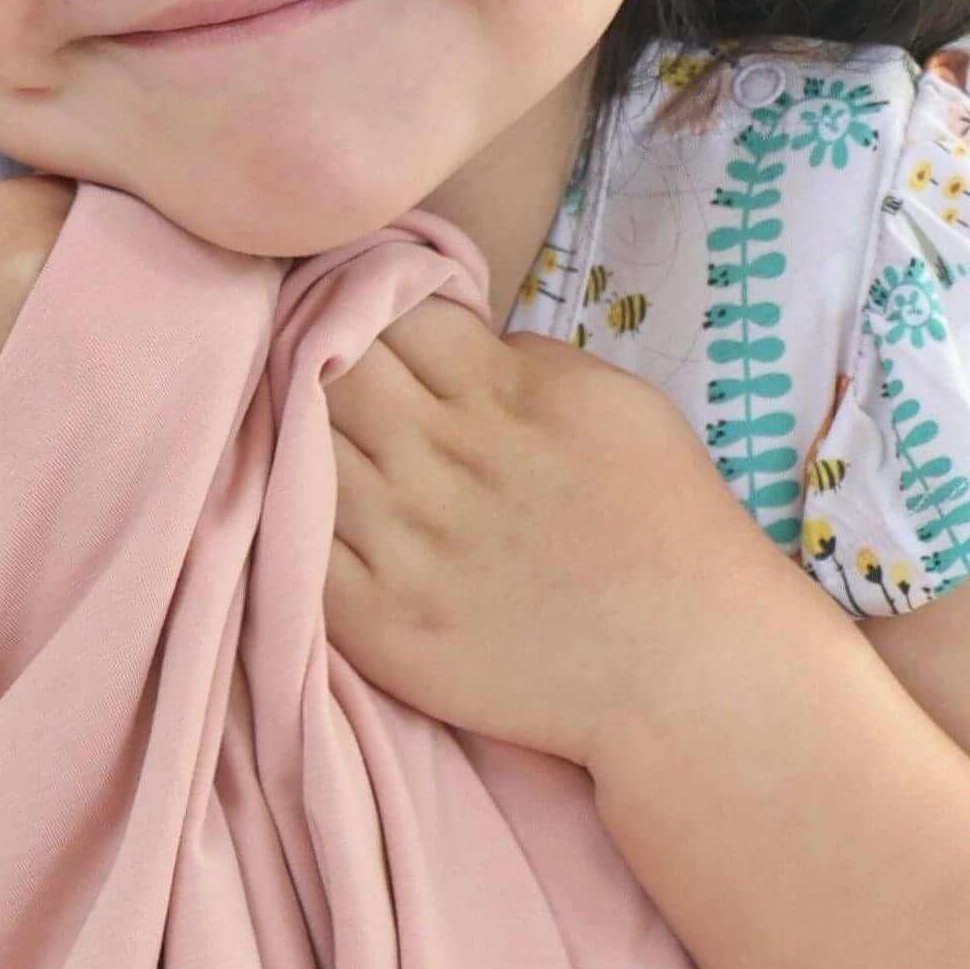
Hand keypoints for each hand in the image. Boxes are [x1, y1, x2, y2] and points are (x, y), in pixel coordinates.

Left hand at [320, 291, 746, 766]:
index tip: (368, 314)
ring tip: (303, 432)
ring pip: (297, 446)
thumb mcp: (615, 402)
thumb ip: (525, 359)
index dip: (373, 301)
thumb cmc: (664, 526)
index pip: (392, 309)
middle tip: (320, 365)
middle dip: (321, 352)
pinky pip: (291, 541)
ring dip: (293, 429)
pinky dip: (284, 510)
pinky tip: (299, 504)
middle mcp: (443, 459)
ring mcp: (403, 543)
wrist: (686, 667)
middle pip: (331, 365)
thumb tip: (453, 340)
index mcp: (502, 394)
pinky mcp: (378, 619)